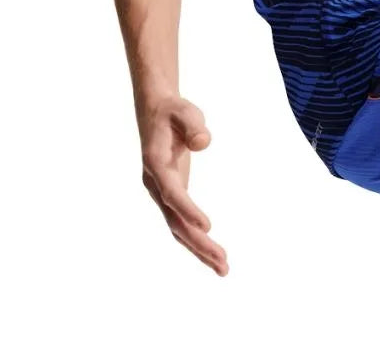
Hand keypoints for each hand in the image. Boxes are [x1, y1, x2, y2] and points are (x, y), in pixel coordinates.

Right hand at [138, 93, 227, 274]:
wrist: (155, 111)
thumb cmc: (174, 111)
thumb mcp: (185, 111)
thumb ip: (193, 125)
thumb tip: (203, 142)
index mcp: (155, 163)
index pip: (172, 192)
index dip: (188, 210)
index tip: (208, 226)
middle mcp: (155, 184)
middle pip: (175, 220)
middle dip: (198, 243)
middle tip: (223, 261)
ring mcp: (162, 193)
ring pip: (178, 228)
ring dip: (199, 249)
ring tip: (224, 268)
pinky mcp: (171, 195)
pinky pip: (182, 223)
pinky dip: (196, 239)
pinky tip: (213, 253)